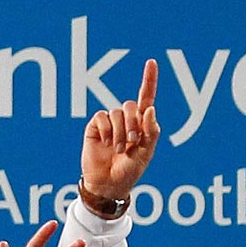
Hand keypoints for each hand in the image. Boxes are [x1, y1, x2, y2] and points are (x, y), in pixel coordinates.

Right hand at [80, 59, 158, 202]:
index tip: (151, 62)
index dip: (149, 79)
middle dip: (133, 123)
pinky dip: (106, 130)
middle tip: (131, 142)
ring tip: (118, 149)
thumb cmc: (129, 170)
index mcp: (142, 123)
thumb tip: (149, 109)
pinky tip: (106, 143)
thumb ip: (151, 131)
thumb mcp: (146, 153)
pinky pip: (101, 117)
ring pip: (116, 112)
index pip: (146, 97)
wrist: (108, 184)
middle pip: (131, 105)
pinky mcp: (94, 128)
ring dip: (119, 132)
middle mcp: (125, 120)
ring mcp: (109, 123)